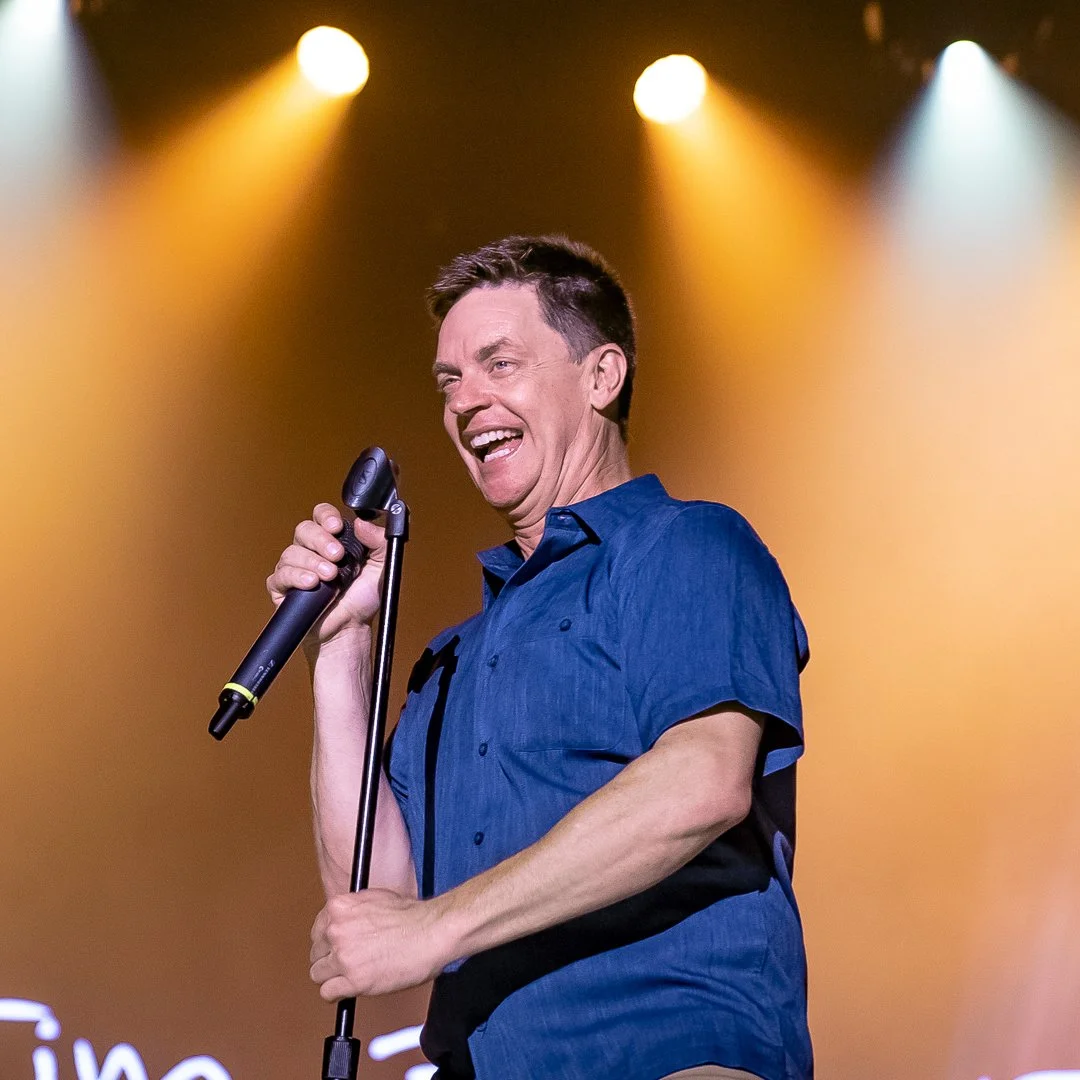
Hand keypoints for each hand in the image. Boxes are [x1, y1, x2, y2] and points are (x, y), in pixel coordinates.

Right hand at [266, 504, 386, 650]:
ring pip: (292, 552)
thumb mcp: (381, 567)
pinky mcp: (282, 588)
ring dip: (313, 562)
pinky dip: (296, 576)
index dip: (326, 516)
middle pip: (304, 529)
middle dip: (321, 540)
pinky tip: (311, 583)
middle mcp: (311, 551)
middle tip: (337, 556)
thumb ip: (379, 542)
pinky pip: (280, 575)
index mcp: (333, 541)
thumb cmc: (361, 600)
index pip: (322, 516)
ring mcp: (295, 568)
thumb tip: (362, 523)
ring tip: (330, 577)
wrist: (350, 629)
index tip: (338, 527)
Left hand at [309, 890, 450, 999]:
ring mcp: (343, 956)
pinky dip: (337, 994)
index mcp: (339, 908)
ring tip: (349, 975)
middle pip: (316, 953)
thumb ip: (352, 911)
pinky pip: (328, 993)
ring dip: (332, 976)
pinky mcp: (353, 980)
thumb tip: (342, 921)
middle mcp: (336, 930)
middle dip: (329, 959)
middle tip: (345, 962)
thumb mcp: (374, 898)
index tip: (334, 948)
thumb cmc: (411, 916)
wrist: (431, 932)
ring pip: (318, 974)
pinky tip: (350, 988)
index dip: (328, 941)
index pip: (317, 930)